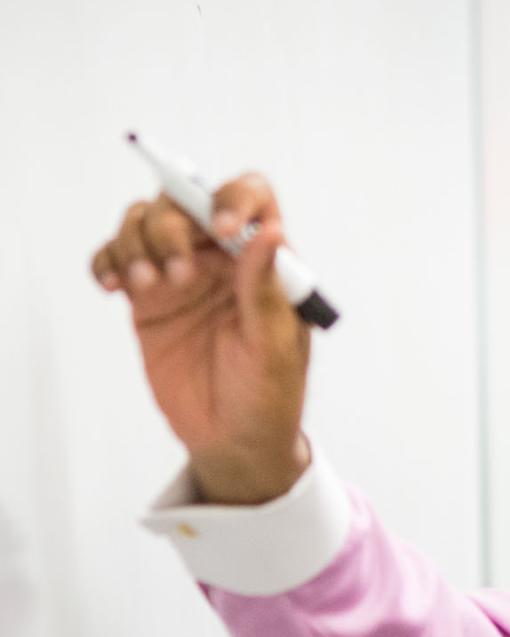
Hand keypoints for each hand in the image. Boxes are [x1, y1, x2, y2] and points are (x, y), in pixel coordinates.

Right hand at [89, 173, 311, 503]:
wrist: (233, 438)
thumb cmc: (269, 392)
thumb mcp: (275, 344)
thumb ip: (266, 288)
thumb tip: (269, 232)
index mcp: (265, 259)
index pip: (250, 197)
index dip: (232, 198)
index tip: (221, 229)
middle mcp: (221, 257)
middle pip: (184, 202)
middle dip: (170, 228)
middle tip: (176, 277)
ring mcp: (181, 274)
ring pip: (144, 223)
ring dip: (135, 243)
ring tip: (144, 287)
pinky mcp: (147, 300)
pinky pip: (116, 258)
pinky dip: (107, 261)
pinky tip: (115, 287)